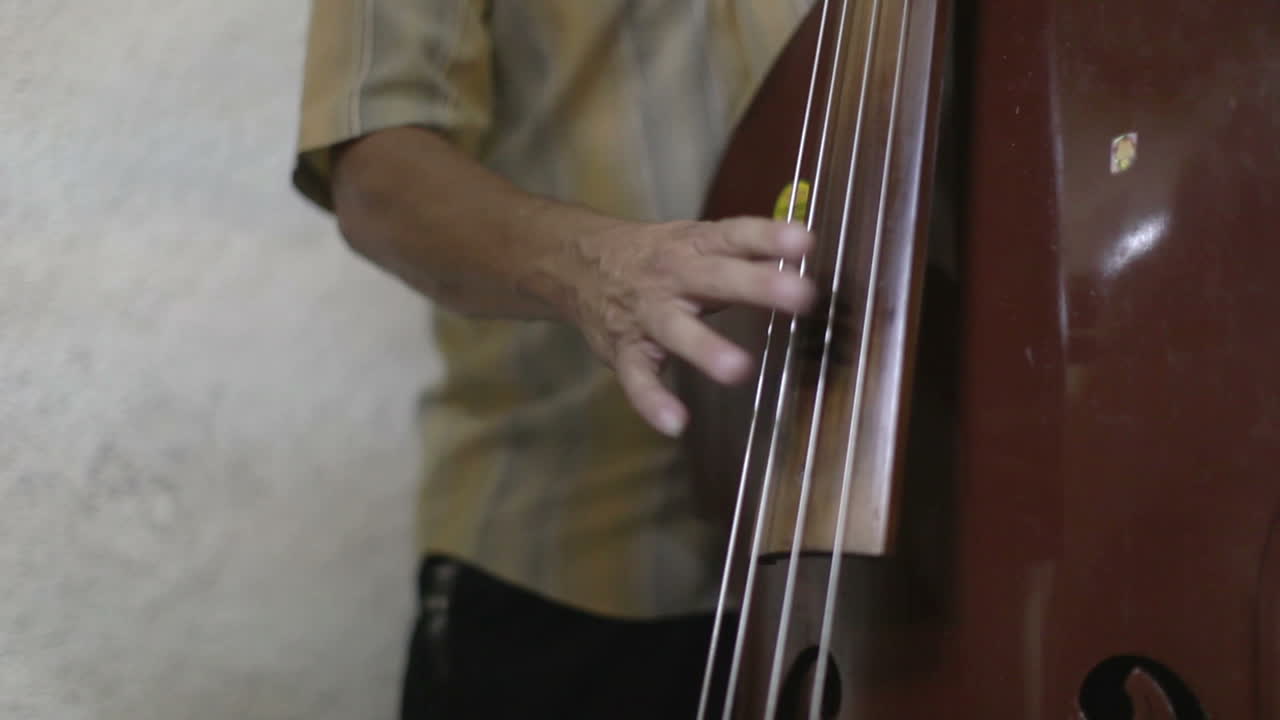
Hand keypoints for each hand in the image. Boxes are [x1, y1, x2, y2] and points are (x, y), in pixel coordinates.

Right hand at [561, 218, 815, 436]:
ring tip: (739, 370)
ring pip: (675, 329)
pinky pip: (638, 379)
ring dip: (706, 348)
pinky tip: (676, 424)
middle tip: (803, 297)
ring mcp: (645, 314)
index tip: (806, 242)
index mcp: (694, 244)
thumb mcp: (696, 242)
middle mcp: (671, 276)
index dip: (770, 236)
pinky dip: (653, 402)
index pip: (735, 234)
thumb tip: (805, 252)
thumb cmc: (657, 257)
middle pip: (716, 278)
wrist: (577, 264)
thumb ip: (746, 252)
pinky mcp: (624, 351)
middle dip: (758, 286)